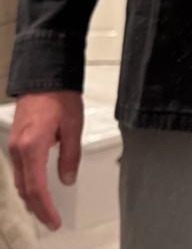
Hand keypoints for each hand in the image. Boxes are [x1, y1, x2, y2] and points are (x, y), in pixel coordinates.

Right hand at [8, 91, 82, 230]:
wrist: (45, 75)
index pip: (36, 188)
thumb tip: (67, 180)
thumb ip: (70, 156)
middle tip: (50, 219)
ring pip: (19, 179)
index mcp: (32, 147)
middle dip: (37, 206)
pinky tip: (36, 184)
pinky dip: (27, 181)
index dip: (45, 208)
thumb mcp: (73, 126)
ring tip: (44, 206)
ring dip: (31, 195)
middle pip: (24, 188)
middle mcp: (18, 149)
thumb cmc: (61, 97)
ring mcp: (14, 144)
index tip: (54, 221)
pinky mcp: (15, 138)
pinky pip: (19, 167)